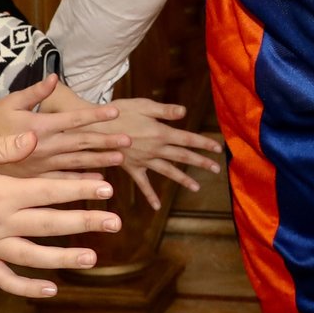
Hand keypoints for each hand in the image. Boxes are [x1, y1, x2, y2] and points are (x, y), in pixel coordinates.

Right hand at [0, 76, 125, 175]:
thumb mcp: (10, 102)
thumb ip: (35, 92)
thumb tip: (54, 77)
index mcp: (38, 125)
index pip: (73, 119)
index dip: (95, 115)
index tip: (116, 112)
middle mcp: (43, 147)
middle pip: (80, 143)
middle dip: (106, 140)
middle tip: (129, 139)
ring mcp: (40, 166)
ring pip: (76, 164)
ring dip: (100, 161)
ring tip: (122, 159)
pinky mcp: (35, 180)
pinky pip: (62, 181)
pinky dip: (81, 181)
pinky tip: (99, 181)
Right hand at [0, 129, 118, 297]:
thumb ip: (4, 146)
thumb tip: (36, 139)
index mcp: (0, 192)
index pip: (50, 191)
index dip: (80, 190)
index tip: (108, 189)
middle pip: (50, 224)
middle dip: (85, 222)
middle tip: (115, 222)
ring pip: (33, 256)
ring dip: (64, 258)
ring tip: (93, 257)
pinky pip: (4, 279)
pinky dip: (26, 288)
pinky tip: (50, 289)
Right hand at [90, 97, 225, 209]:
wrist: (94, 129)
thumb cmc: (118, 113)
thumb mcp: (143, 106)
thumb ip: (165, 111)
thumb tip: (184, 112)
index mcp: (161, 133)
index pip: (188, 139)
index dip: (204, 143)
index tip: (218, 148)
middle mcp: (156, 149)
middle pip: (182, 156)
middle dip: (200, 162)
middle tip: (216, 169)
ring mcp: (145, 161)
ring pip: (168, 171)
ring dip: (183, 179)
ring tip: (196, 187)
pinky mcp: (132, 168)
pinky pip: (143, 184)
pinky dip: (150, 195)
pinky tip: (157, 206)